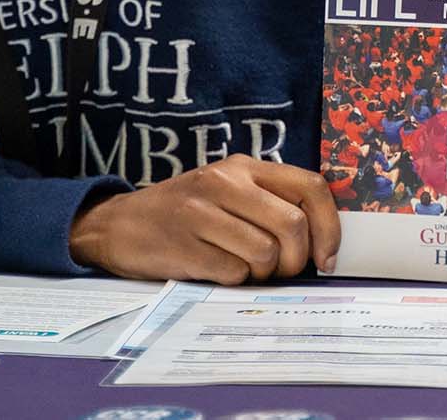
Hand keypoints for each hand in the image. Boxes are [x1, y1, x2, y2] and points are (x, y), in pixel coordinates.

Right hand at [70, 154, 339, 283]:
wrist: (117, 225)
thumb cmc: (186, 212)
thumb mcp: (227, 190)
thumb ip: (269, 202)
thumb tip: (320, 240)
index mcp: (244, 167)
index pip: (310, 187)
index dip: (329, 226)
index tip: (327, 257)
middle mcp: (225, 183)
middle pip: (292, 225)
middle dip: (297, 259)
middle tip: (283, 271)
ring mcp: (201, 213)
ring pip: (266, 253)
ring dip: (264, 273)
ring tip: (246, 269)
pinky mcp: (183, 246)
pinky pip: (233, 273)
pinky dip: (234, 280)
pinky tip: (217, 271)